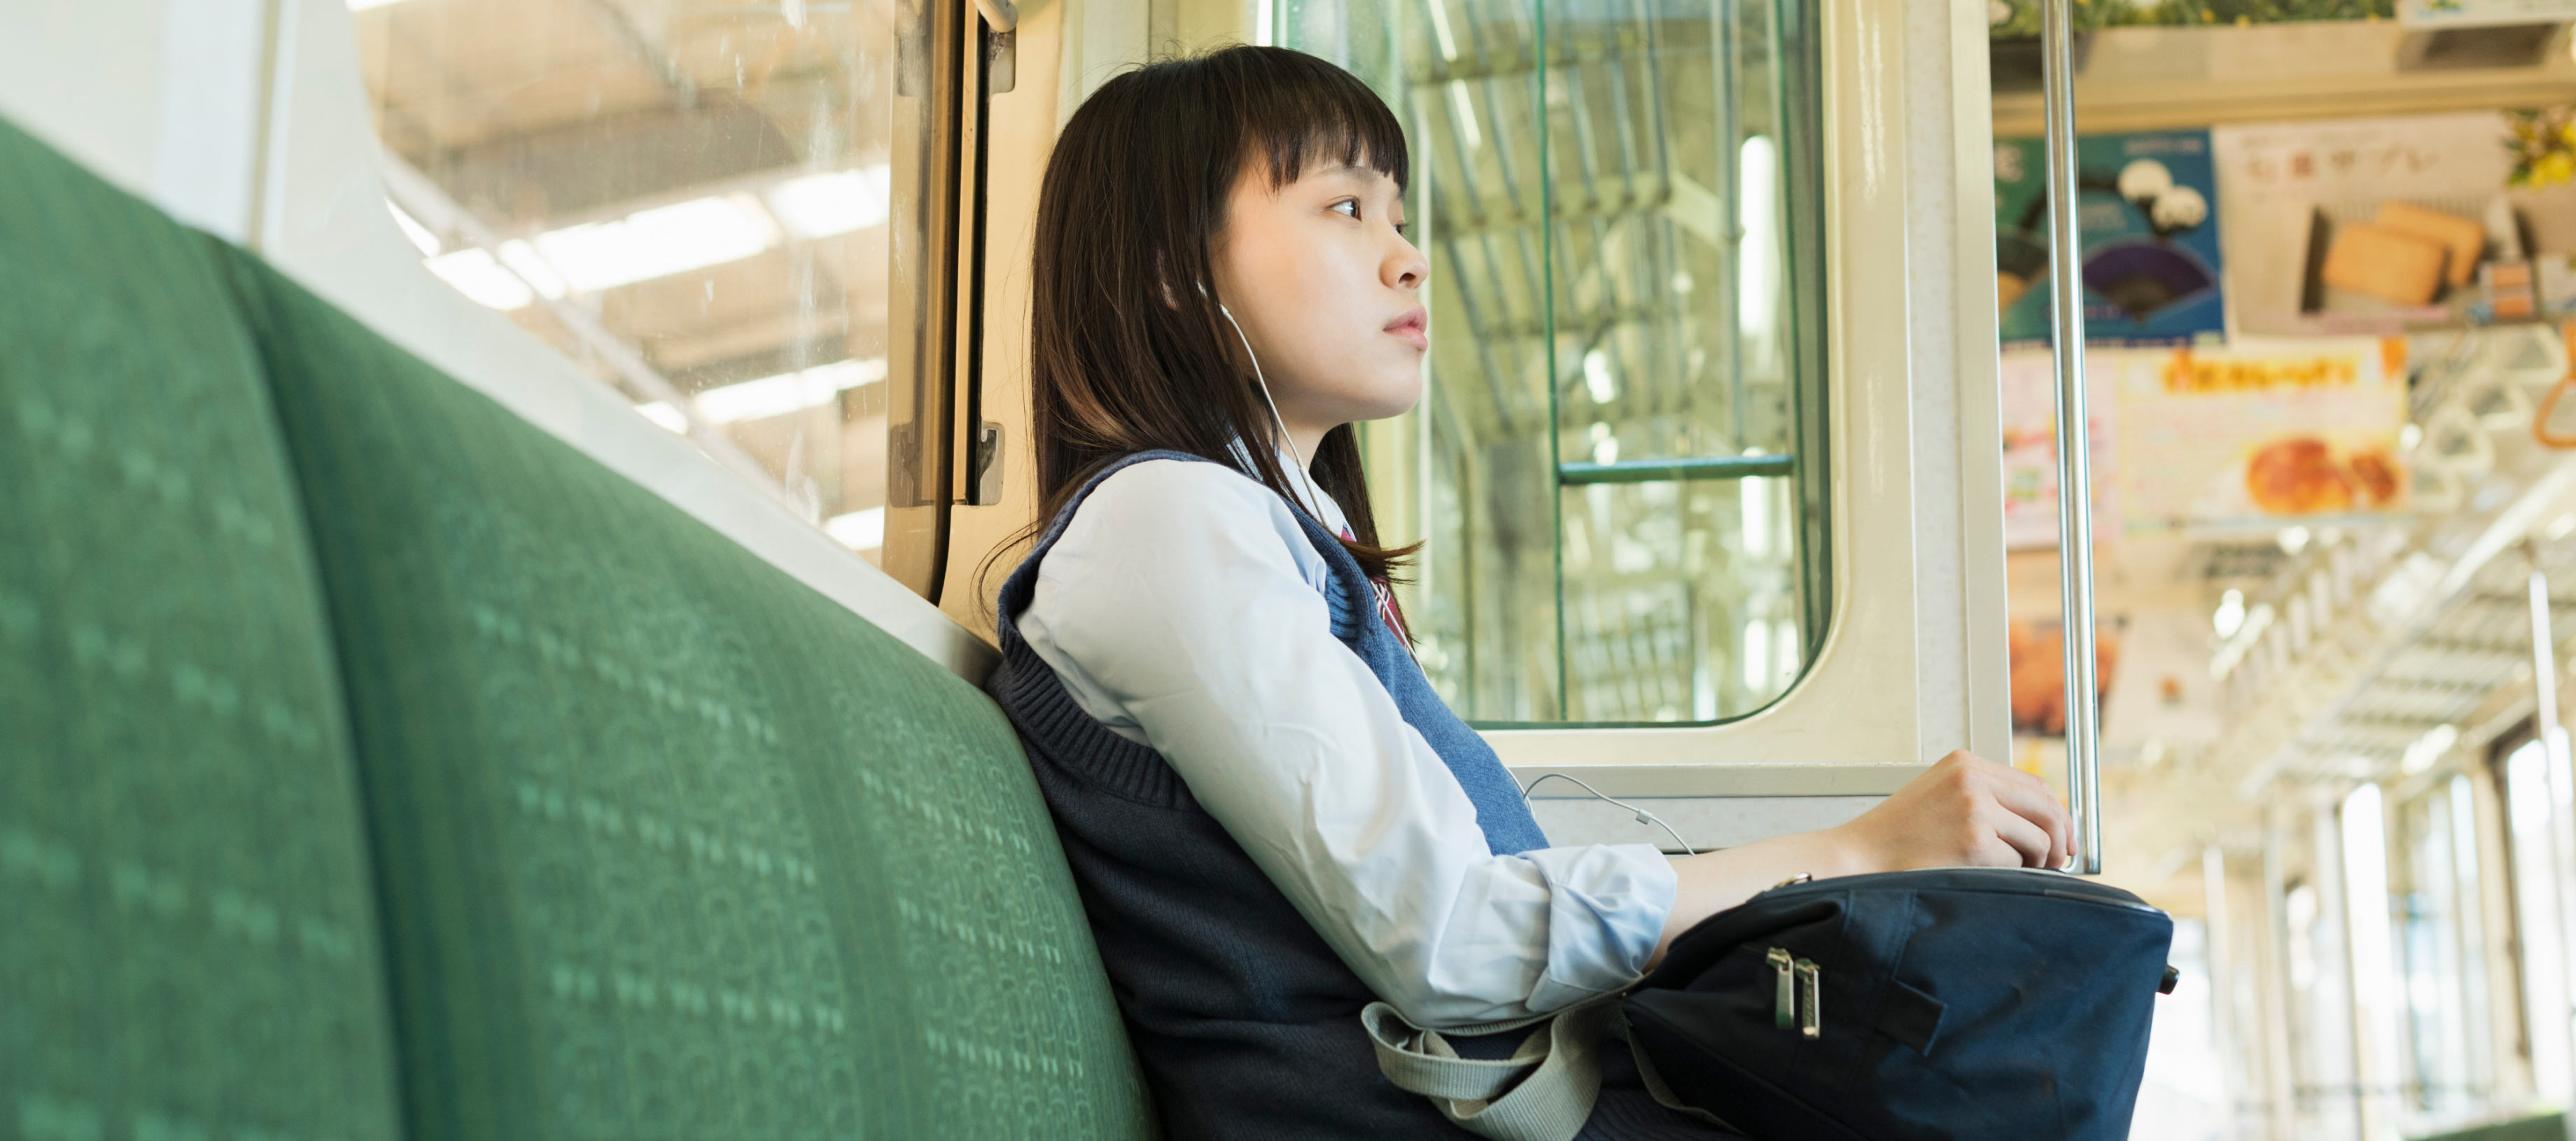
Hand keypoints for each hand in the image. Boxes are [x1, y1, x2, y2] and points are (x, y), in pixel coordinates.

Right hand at [1831, 750, 2071, 872]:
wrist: (1857, 858)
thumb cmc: (1896, 837)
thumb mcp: (1940, 797)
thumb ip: (1985, 798)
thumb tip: (2043, 824)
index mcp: (1965, 763)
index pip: (2033, 784)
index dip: (2055, 813)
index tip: (2062, 837)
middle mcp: (1972, 779)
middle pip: (2046, 807)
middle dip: (2059, 838)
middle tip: (2057, 861)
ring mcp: (1975, 809)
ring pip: (2039, 838)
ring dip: (2034, 861)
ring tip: (2009, 871)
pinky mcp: (1975, 842)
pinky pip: (2018, 862)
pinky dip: (2008, 875)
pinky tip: (1982, 876)